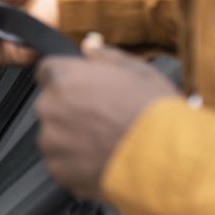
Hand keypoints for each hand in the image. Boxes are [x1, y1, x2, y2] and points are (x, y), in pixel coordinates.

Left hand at [35, 34, 179, 199]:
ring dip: (71, 137)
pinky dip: (76, 163)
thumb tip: (89, 45)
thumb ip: (105, 55)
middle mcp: (50, 107)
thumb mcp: (137, 70)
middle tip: (103, 117)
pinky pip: (61, 163)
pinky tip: (103, 159)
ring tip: (106, 141)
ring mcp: (51, 141)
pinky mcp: (59, 170)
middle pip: (51, 104)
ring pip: (54, 135)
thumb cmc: (153, 113)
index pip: (48, 70)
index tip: (85, 89)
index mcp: (63, 77)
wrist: (165, 160)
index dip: (69, 79)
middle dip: (70, 109)